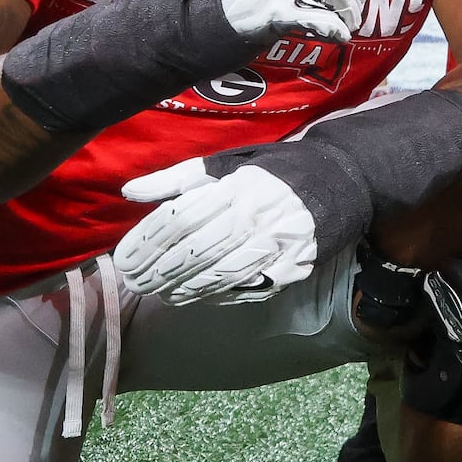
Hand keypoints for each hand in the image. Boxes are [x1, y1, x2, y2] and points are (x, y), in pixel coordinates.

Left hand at [111, 157, 320, 304]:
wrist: (338, 183)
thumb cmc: (272, 174)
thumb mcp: (224, 165)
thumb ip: (176, 179)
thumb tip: (129, 192)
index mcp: (237, 187)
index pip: (180, 219)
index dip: (147, 242)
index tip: (124, 259)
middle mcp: (257, 216)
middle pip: (197, 251)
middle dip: (159, 272)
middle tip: (135, 284)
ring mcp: (278, 245)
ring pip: (221, 274)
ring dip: (185, 288)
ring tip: (161, 294)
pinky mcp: (295, 266)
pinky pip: (249, 287)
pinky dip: (219, 295)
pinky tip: (196, 296)